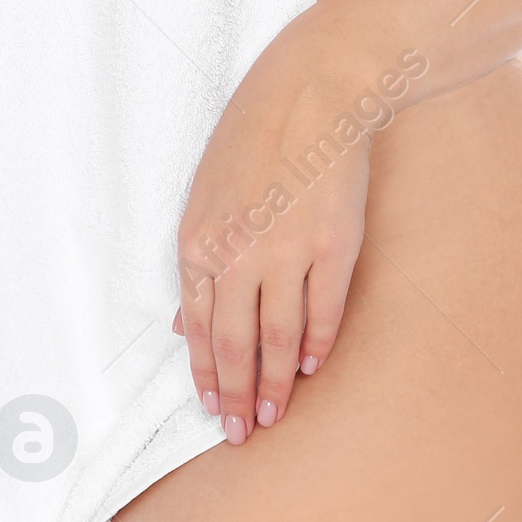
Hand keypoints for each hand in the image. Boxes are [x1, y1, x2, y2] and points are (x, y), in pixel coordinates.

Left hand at [174, 21, 380, 442]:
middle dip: (235, 397)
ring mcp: (287, 251)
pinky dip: (315, 345)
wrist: (315, 88)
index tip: (211, 409)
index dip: (205, 375)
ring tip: (274, 415)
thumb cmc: (256, 133)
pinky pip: (322, 311)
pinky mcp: (334, 245)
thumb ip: (199, 259)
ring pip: (278, 339)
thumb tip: (187, 323)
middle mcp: (238, 253)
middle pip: (234, 345)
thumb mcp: (207, 192)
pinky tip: (310, 366)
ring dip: (274, 385)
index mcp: (198, 240)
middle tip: (241, 433)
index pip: (200, 328)